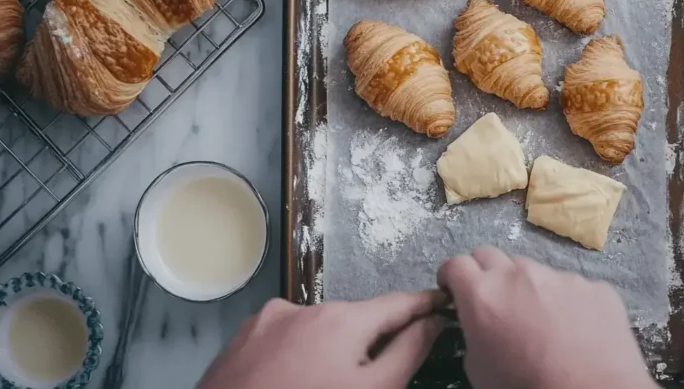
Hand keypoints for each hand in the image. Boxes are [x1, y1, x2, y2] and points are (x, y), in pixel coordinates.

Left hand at [197, 291, 446, 388]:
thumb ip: (407, 352)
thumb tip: (431, 321)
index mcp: (343, 318)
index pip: (398, 303)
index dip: (424, 305)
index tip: (442, 304)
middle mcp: (305, 308)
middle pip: (354, 321)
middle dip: (368, 344)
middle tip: (371, 377)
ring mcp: (267, 321)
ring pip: (315, 332)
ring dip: (327, 353)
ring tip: (322, 383)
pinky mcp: (241, 339)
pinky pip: (282, 341)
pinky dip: (294, 358)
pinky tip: (290, 383)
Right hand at [438, 247, 656, 388]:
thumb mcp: (478, 368)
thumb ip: (473, 331)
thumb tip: (480, 321)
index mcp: (484, 293)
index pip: (456, 264)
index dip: (452, 277)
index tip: (455, 291)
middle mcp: (520, 274)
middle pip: (491, 256)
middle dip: (486, 274)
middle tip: (494, 303)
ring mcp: (561, 276)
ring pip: (534, 271)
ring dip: (529, 288)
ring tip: (542, 322)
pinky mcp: (595, 286)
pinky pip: (572, 287)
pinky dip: (567, 302)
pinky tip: (576, 331)